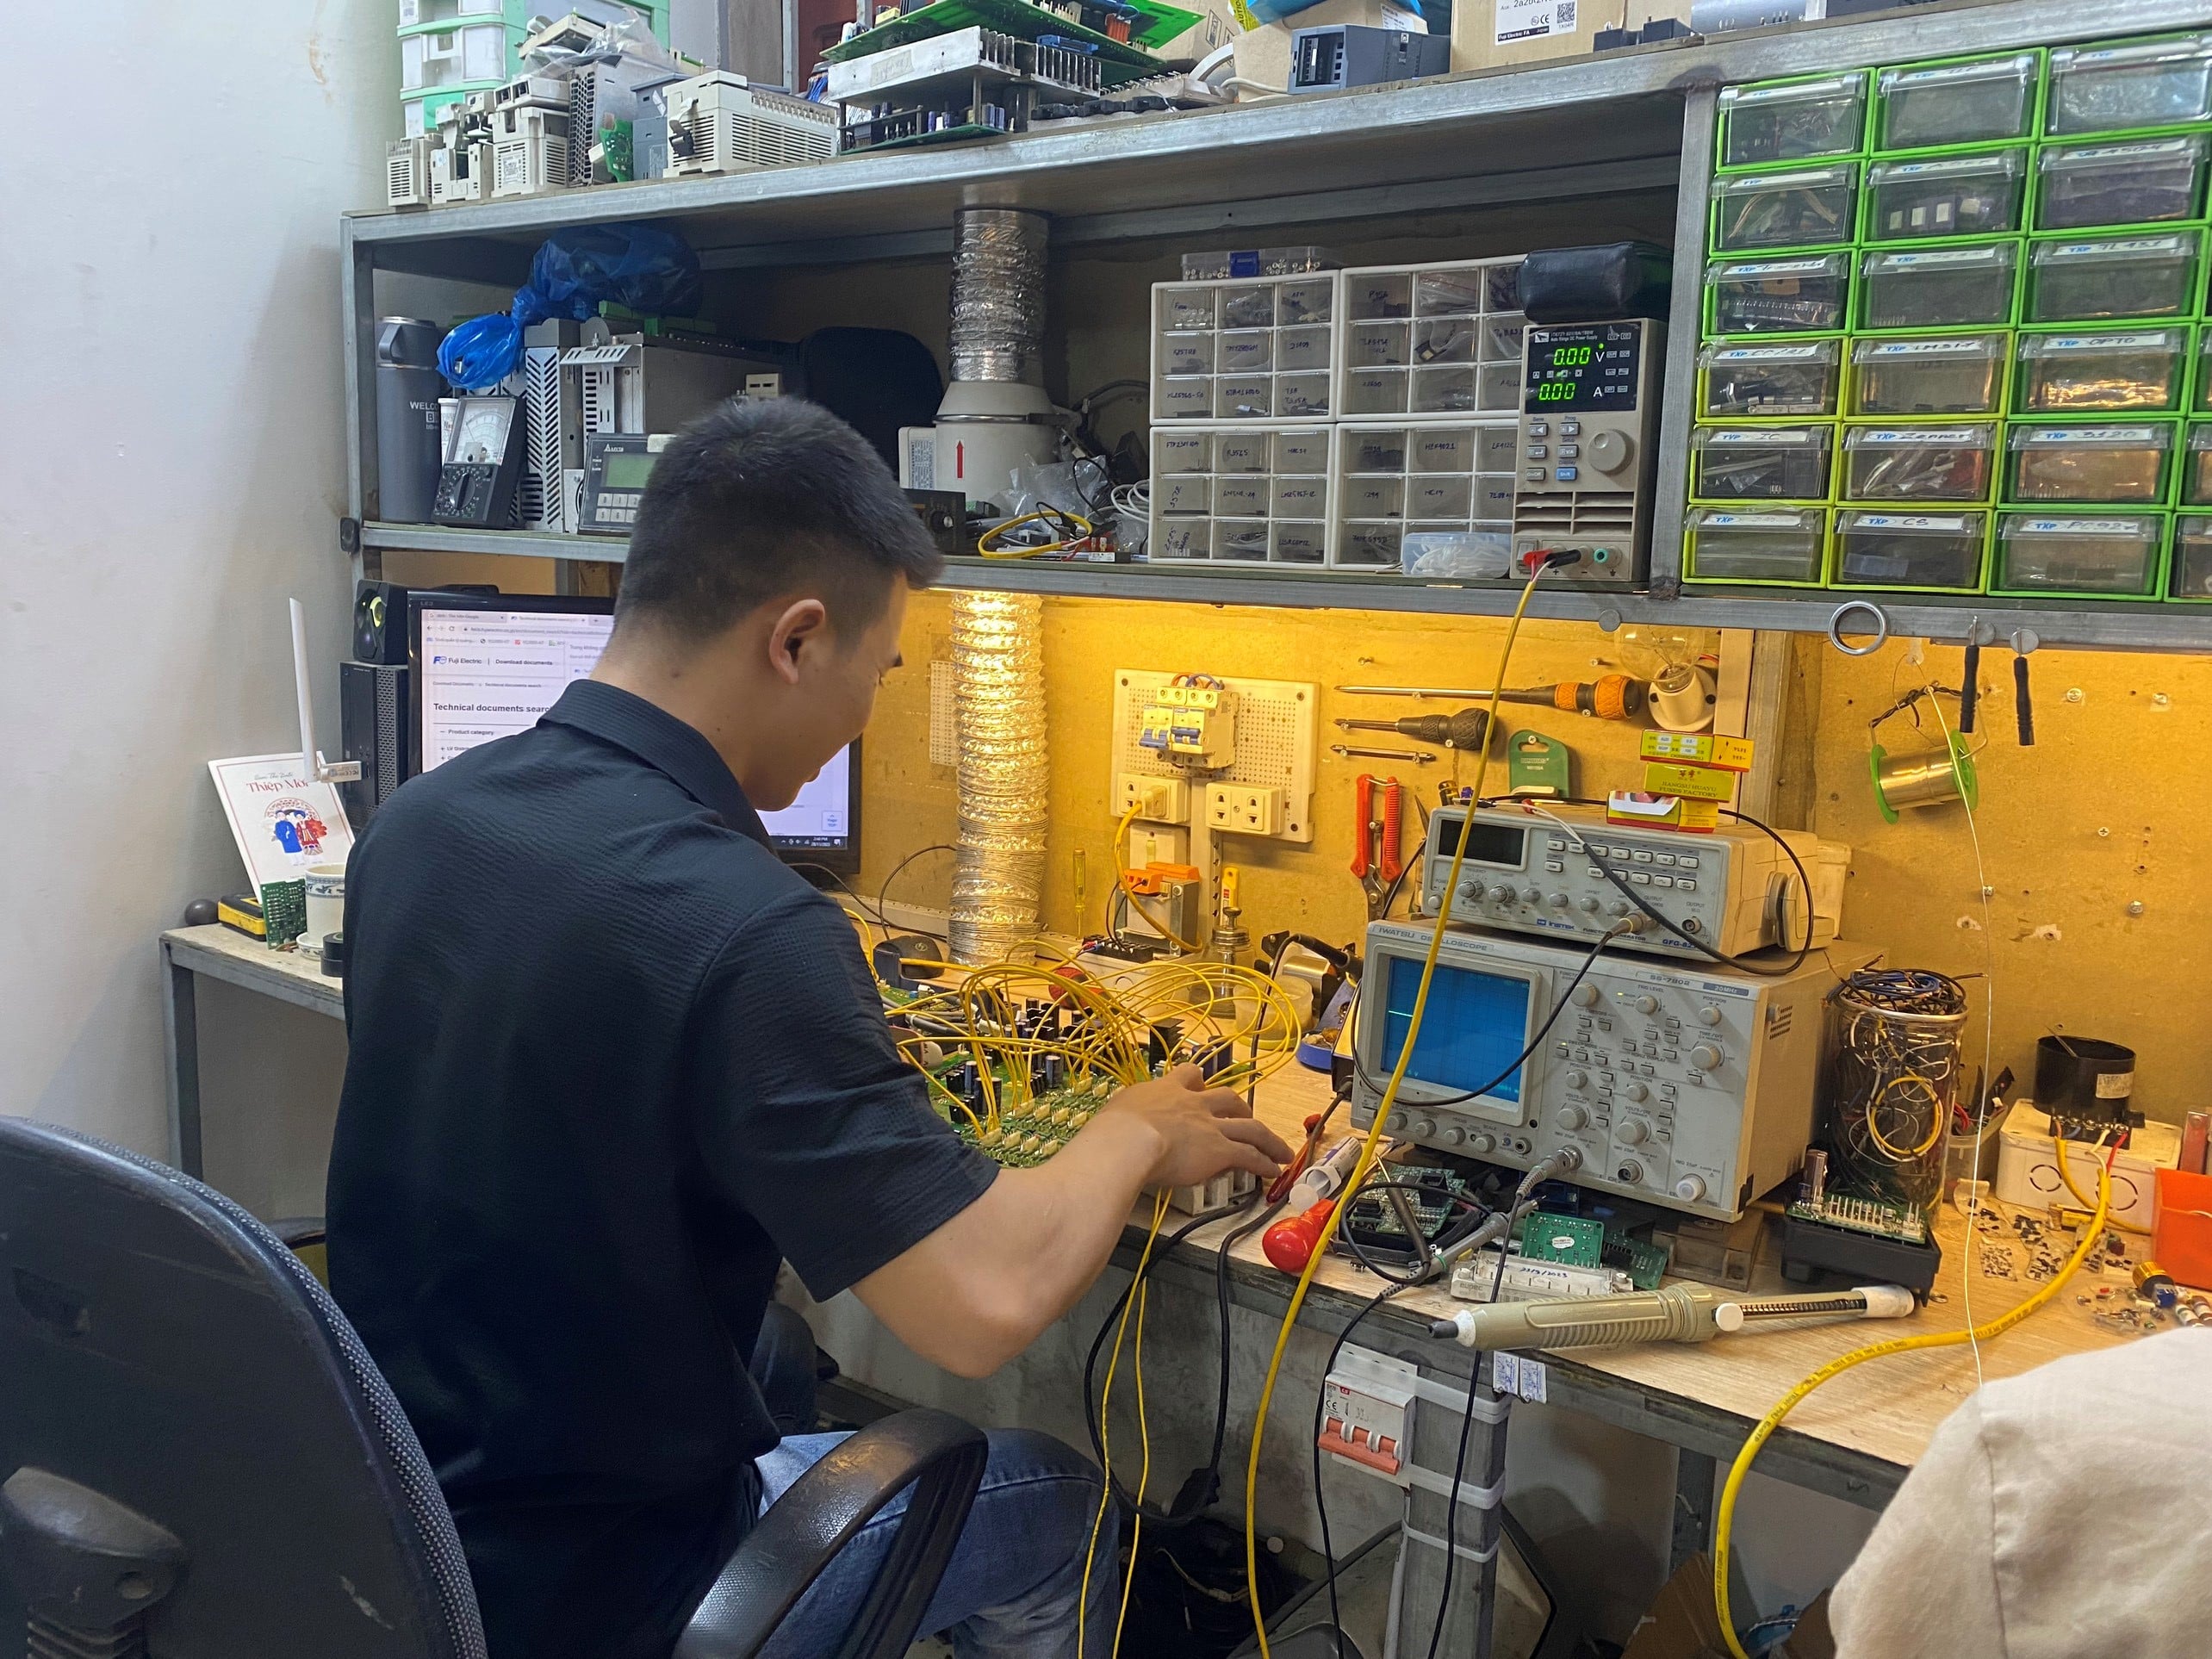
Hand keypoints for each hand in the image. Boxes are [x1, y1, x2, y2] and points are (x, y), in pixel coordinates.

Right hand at [1097, 1065, 1292, 1189]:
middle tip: (1247, 1117)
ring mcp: (1211, 1126)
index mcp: (1167, 1089)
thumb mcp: (1119, 1108)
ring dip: (1268, 1140)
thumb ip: (1130, 1112)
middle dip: (1241, 1108)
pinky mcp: (1221, 1150)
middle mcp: (1194, 1104)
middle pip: (1228, 1098)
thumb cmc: (1114, 1128)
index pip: (1188, 1075)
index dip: (1197, 1080)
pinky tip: (1272, 1170)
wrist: (1128, 1142)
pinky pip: (1250, 1155)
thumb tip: (1120, 1123)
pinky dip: (1264, 1162)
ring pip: (1250, 1128)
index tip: (1201, 1084)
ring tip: (1281, 1151)